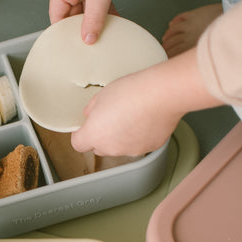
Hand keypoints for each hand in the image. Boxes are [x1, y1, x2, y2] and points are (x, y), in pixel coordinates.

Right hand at [49, 0, 174, 42]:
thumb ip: (93, 20)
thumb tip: (87, 40)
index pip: (56, 13)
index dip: (62, 30)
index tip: (70, 45)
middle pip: (70, 14)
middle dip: (79, 28)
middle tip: (87, 43)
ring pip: (85, 12)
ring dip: (94, 22)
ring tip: (100, 36)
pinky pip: (97, 7)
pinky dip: (103, 15)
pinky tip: (112, 24)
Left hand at [70, 47, 220, 156]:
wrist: (162, 94)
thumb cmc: (132, 91)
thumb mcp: (103, 94)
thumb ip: (92, 108)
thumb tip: (91, 114)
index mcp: (94, 135)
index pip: (78, 144)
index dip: (80, 135)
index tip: (85, 127)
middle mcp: (111, 148)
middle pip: (98, 148)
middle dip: (100, 136)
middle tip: (109, 118)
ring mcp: (130, 150)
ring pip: (119, 147)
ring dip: (120, 137)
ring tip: (130, 116)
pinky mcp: (148, 148)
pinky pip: (138, 144)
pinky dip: (138, 136)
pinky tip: (144, 120)